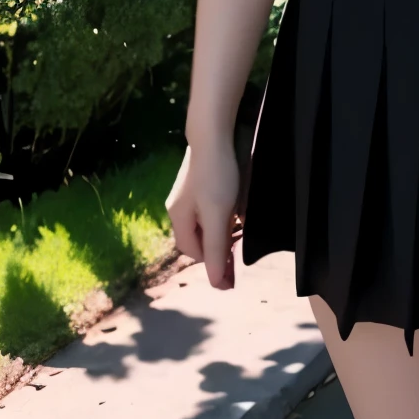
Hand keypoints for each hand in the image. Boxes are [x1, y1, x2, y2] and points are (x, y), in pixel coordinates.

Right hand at [169, 139, 242, 291]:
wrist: (213, 135)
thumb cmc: (216, 176)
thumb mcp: (218, 216)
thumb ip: (217, 248)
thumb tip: (217, 284)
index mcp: (178, 219)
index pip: (195, 253)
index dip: (213, 265)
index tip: (234, 277)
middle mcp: (179, 209)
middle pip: (198, 240)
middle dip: (217, 251)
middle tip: (239, 259)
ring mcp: (189, 195)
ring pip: (206, 224)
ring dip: (222, 234)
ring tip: (240, 237)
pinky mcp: (201, 183)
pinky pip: (211, 209)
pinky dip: (223, 218)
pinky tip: (237, 214)